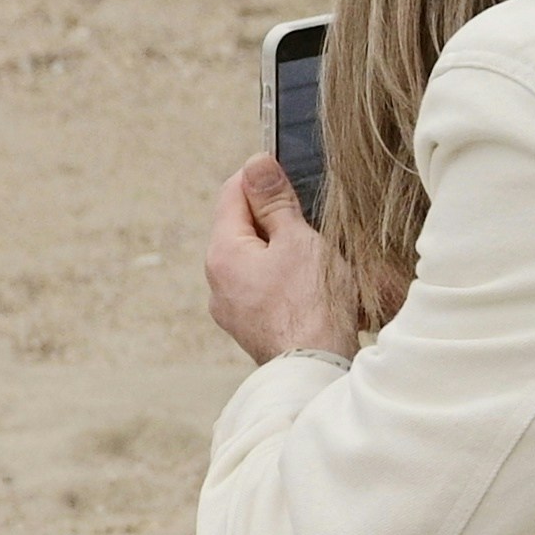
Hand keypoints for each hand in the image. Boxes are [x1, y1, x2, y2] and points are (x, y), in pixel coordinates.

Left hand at [204, 158, 358, 363]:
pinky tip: (310, 285)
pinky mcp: (250, 328)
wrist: (317, 371)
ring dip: (281, 249)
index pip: (231, 194)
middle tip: (310, 220)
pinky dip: (283, 278)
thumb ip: (275, 202)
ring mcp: (231, 309)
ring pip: (253, 259)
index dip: (260, 178)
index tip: (288, 174)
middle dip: (275, 217)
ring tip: (316, 255)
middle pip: (241, 228)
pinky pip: (262, 288)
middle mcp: (217, 283)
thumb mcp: (297, 240)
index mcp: (222, 254)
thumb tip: (256, 164)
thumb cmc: (311, 306)